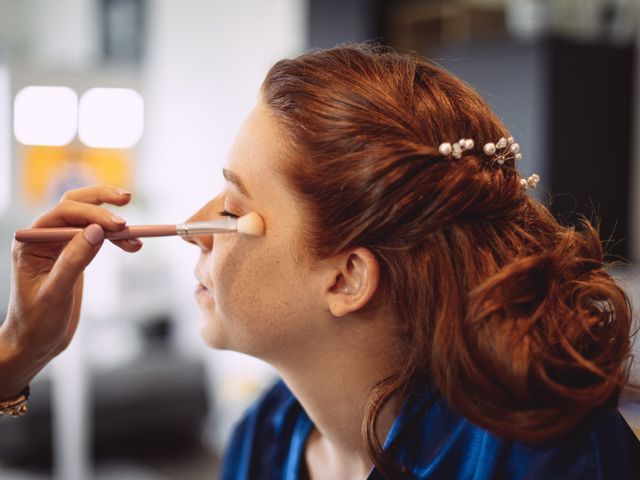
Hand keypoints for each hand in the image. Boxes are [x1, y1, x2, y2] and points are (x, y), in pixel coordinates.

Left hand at [0, 185, 141, 398]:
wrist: (36, 343)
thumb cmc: (37, 322)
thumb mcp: (56, 293)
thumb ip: (74, 260)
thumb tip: (96, 230)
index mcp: (31, 242)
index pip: (64, 213)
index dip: (94, 213)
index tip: (120, 225)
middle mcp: (44, 237)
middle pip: (75, 205)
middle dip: (102, 200)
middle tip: (127, 198)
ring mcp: (59, 245)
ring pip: (88, 218)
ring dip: (112, 220)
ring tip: (136, 233)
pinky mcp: (74, 255)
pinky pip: (96, 236)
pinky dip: (115, 238)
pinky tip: (131, 246)